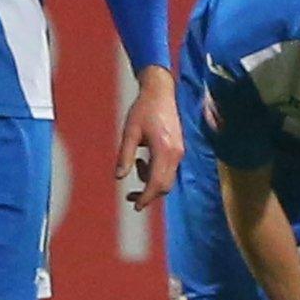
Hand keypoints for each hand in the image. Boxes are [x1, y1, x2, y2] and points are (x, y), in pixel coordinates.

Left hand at [118, 65, 182, 211]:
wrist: (161, 92)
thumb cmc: (143, 109)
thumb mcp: (130, 131)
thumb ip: (125, 155)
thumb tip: (119, 177)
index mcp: (164, 149)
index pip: (157, 183)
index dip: (146, 197)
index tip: (135, 206)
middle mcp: (176, 153)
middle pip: (165, 185)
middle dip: (148, 195)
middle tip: (129, 197)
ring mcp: (179, 151)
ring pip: (167, 179)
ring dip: (151, 182)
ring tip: (136, 165)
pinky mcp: (178, 149)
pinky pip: (168, 169)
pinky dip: (155, 173)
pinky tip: (143, 160)